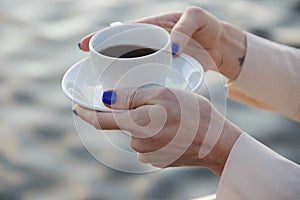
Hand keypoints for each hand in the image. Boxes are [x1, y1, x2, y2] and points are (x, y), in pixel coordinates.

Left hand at [74, 87, 241, 174]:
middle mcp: (138, 142)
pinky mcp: (157, 159)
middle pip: (125, 123)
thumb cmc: (193, 114)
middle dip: (132, 111)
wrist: (216, 142)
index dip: (87, 113)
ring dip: (146, 121)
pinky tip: (173, 129)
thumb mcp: (163, 95)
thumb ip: (132, 97)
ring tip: (170, 116)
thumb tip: (107, 99)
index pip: (101, 120)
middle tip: (155, 102)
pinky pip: (147, 142)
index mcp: (137, 124)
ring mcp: (148, 154)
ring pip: (137, 132)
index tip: (78, 107)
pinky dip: (154, 133)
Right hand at [78, 6, 245, 79]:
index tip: (82, 46)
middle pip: (118, 54)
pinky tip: (128, 100)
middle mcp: (147, 46)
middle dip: (102, 64)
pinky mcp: (161, 75)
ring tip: (104, 92)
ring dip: (116, 80)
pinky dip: (135, 90)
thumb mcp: (197, 19)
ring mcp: (153, 62)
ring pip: (128, 71)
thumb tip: (170, 48)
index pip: (120, 32)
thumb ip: (184, 27)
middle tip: (90, 77)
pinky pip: (143, 82)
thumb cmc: (207, 28)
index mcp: (150, 29)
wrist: (221, 47)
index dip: (99, 38)